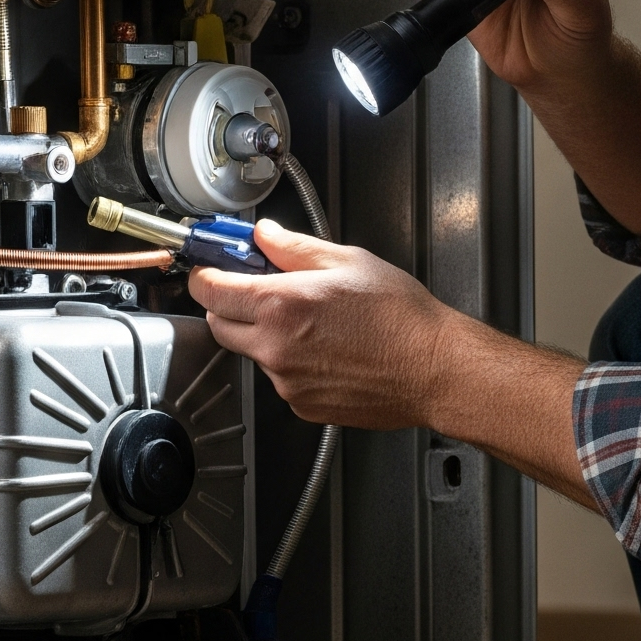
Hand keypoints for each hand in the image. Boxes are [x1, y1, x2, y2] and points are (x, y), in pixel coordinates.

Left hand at [186, 221, 453, 428]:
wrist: (434, 369)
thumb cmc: (402, 318)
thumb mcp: (348, 261)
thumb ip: (294, 248)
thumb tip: (265, 235)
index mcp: (281, 305)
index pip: (210, 290)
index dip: (205, 275)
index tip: (210, 269)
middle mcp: (275, 348)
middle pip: (219, 326)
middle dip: (229, 306)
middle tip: (259, 290)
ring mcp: (286, 382)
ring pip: (254, 354)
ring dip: (267, 336)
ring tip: (316, 324)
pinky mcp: (302, 406)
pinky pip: (282, 379)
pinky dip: (293, 364)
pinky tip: (329, 352)